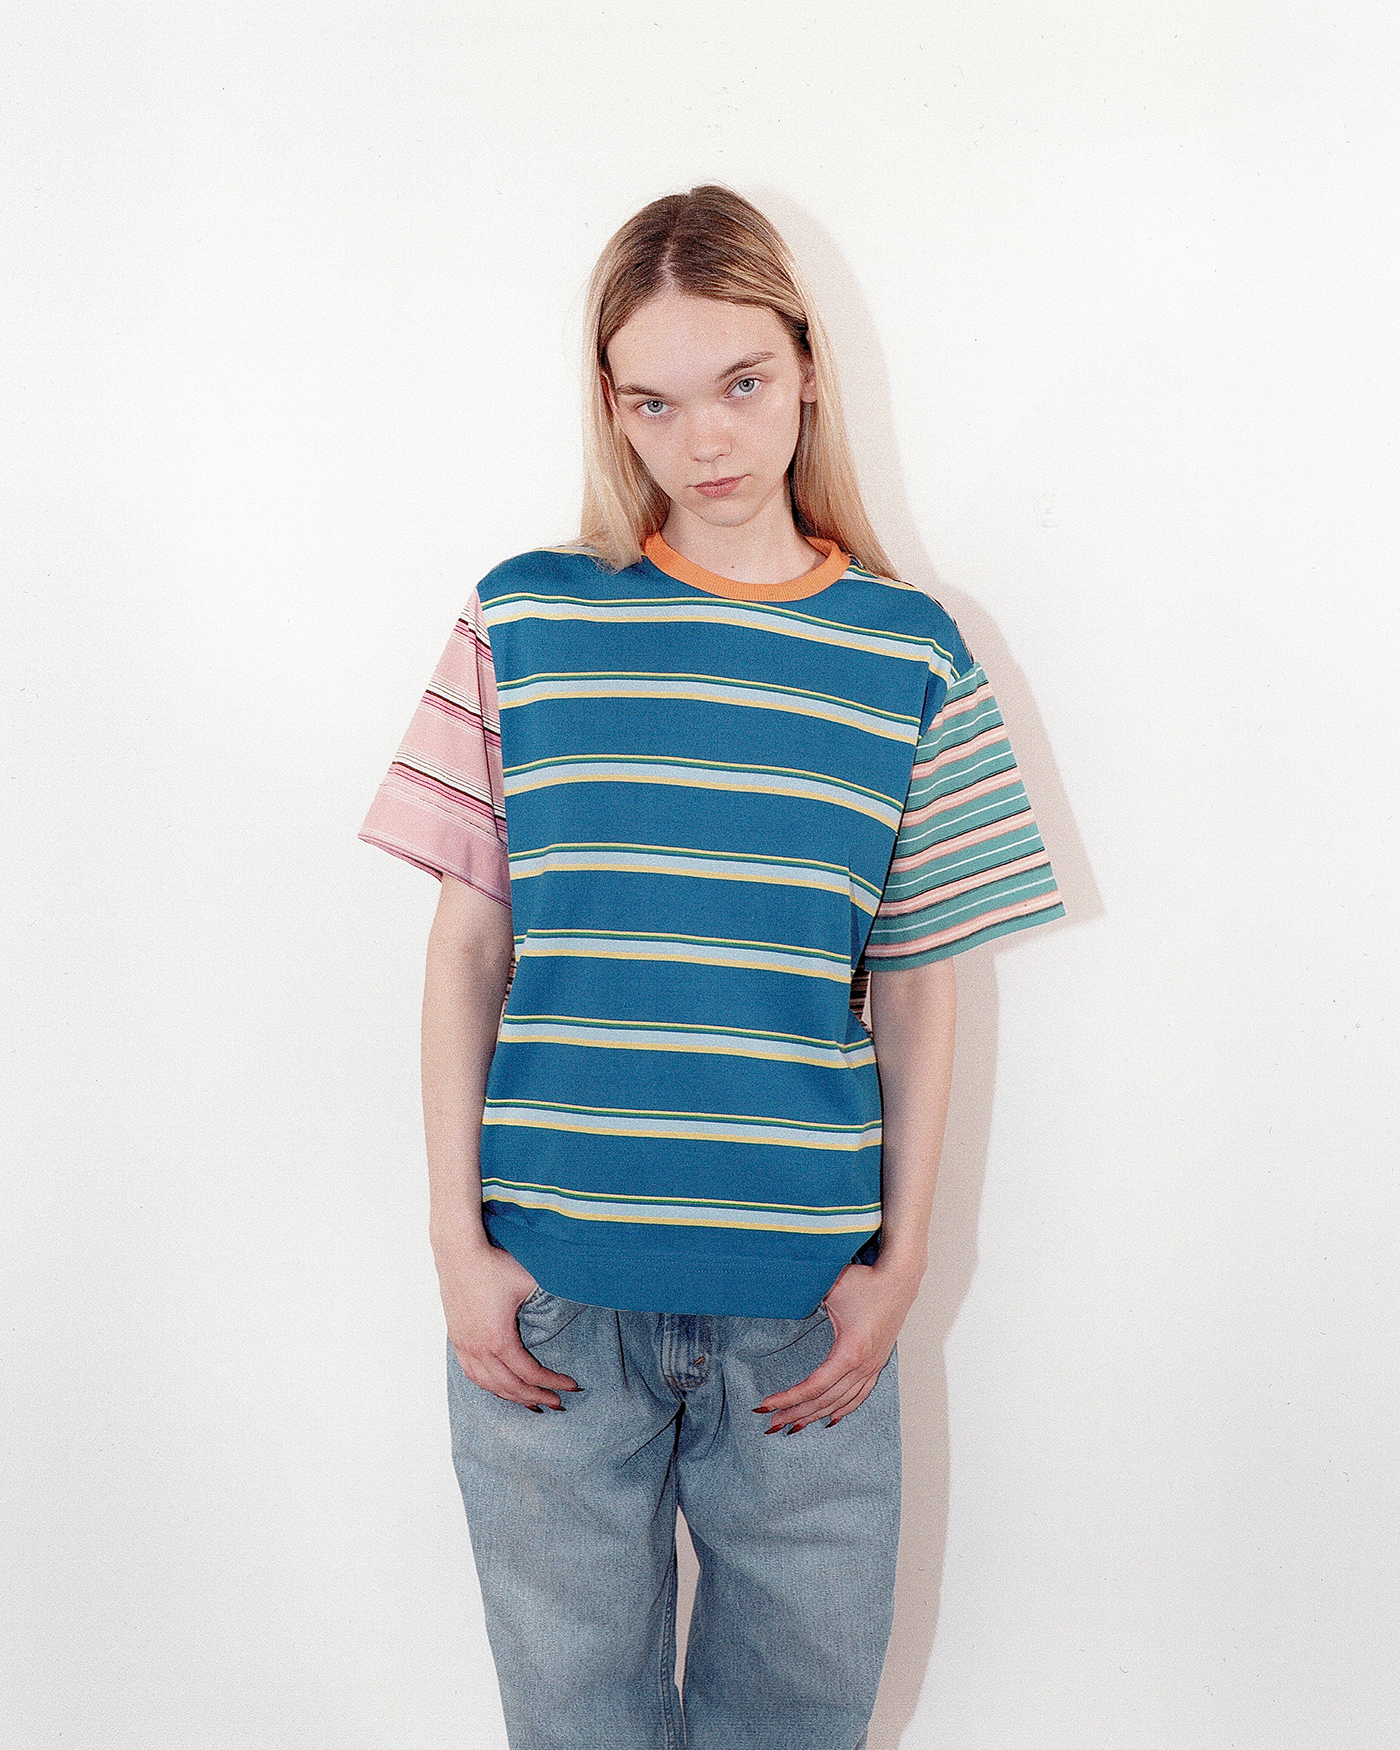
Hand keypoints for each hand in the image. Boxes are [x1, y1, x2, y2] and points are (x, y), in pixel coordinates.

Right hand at [437, 1237, 578, 1410]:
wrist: (459, 1253)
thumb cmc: (494, 1265)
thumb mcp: (529, 1282)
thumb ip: (549, 1301)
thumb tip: (573, 1308)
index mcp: (499, 1339)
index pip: (530, 1374)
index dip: (552, 1383)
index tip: (570, 1386)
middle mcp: (479, 1348)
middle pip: (510, 1387)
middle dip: (536, 1397)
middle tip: (557, 1403)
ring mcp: (465, 1346)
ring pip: (489, 1385)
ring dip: (512, 1397)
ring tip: (531, 1403)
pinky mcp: (457, 1339)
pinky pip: (472, 1374)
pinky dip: (489, 1386)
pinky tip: (500, 1388)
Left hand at [755, 1260, 919, 1432]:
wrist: (899, 1279)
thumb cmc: (865, 1282)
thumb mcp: (829, 1290)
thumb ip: (803, 1299)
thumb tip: (777, 1302)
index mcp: (850, 1352)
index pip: (813, 1387)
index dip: (788, 1398)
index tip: (766, 1405)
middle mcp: (863, 1365)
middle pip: (825, 1401)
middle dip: (796, 1413)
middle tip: (771, 1422)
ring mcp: (872, 1367)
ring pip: (841, 1402)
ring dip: (816, 1415)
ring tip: (793, 1425)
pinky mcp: (877, 1363)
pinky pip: (859, 1395)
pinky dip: (843, 1409)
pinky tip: (830, 1418)